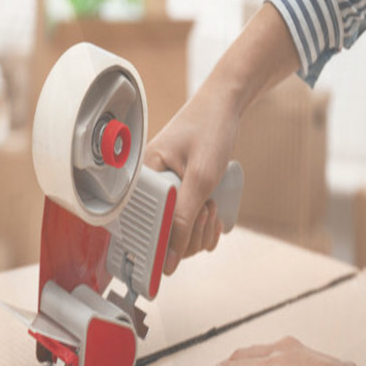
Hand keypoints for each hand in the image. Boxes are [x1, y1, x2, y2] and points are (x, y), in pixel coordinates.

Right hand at [145, 83, 238, 273]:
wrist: (224, 105)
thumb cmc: (210, 129)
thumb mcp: (201, 178)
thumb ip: (183, 218)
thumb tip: (168, 260)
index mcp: (141, 182)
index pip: (142, 230)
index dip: (161, 247)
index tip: (180, 253)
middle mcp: (149, 190)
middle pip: (162, 238)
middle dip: (191, 234)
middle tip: (208, 210)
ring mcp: (165, 194)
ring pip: (178, 236)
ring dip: (201, 231)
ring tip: (212, 205)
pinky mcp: (180, 196)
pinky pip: (187, 227)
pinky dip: (204, 230)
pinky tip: (214, 218)